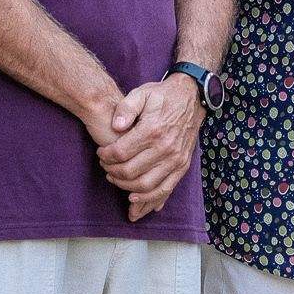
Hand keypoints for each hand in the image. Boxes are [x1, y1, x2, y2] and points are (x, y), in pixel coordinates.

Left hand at [96, 75, 204, 220]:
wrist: (192, 97)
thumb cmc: (162, 96)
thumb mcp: (141, 93)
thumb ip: (126, 108)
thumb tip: (115, 126)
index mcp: (153, 130)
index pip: (121, 153)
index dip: (106, 156)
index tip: (101, 153)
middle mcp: (166, 148)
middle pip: (131, 172)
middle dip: (112, 172)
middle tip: (105, 166)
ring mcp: (176, 159)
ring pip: (146, 185)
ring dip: (126, 187)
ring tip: (115, 179)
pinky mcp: (182, 166)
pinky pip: (165, 190)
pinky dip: (149, 200)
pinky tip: (134, 201)